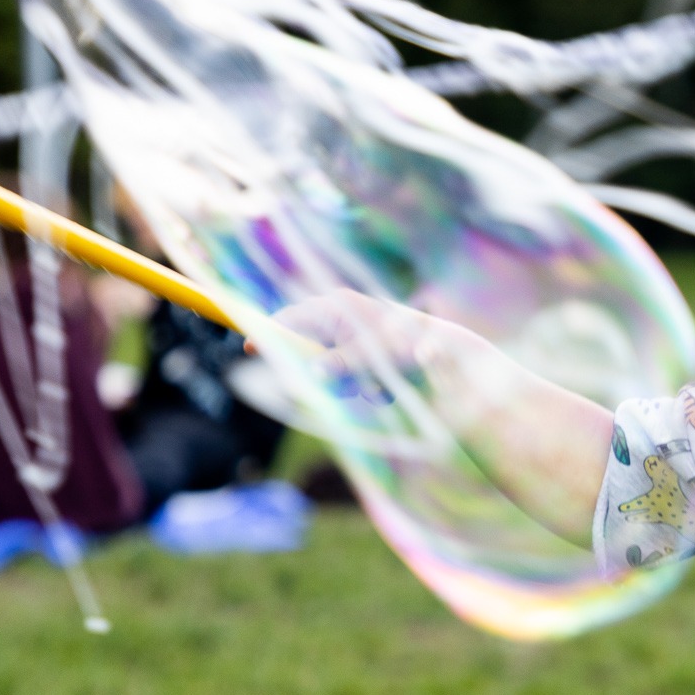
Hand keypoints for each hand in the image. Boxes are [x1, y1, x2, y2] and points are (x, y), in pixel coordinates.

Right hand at [269, 289, 450, 401]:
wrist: (444, 350)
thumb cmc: (406, 344)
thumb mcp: (369, 356)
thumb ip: (338, 364)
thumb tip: (312, 374)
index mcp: (334, 307)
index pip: (287, 319)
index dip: (267, 335)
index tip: (250, 350)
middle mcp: (338, 316)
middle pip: (305, 348)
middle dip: (319, 373)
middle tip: (339, 385)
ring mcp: (348, 334)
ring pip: (326, 367)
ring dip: (346, 383)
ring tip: (373, 385)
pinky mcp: (360, 350)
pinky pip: (345, 372)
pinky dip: (360, 383)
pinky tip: (383, 387)